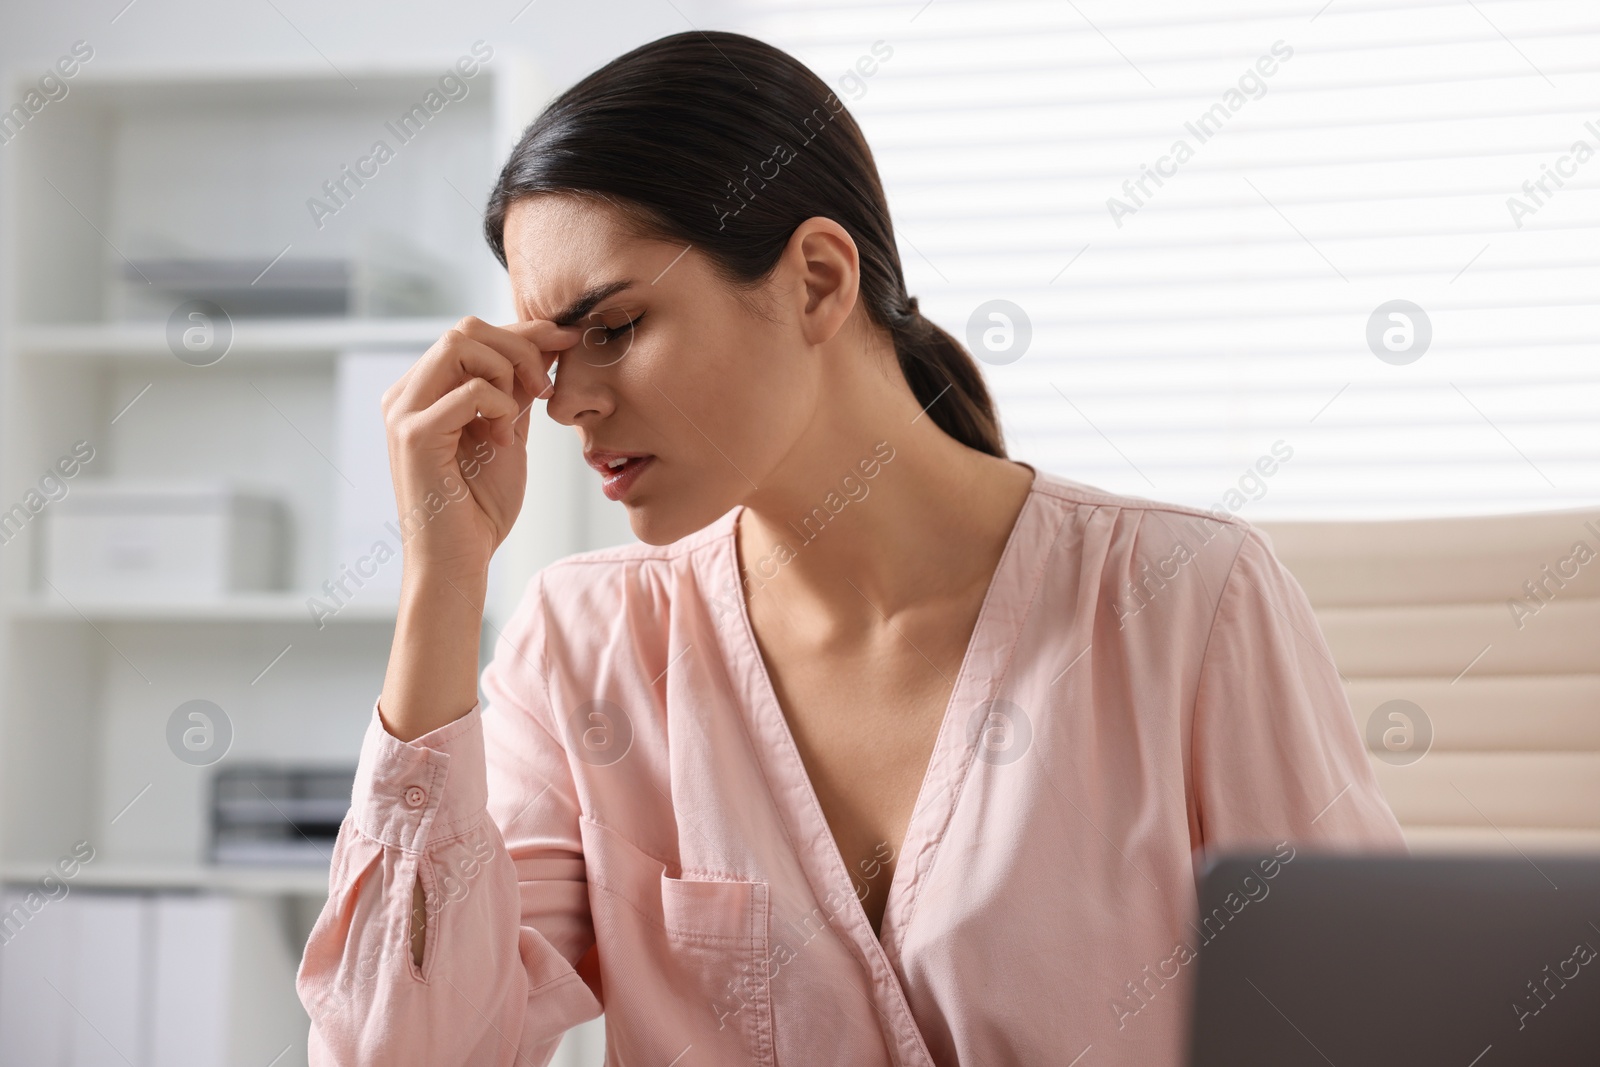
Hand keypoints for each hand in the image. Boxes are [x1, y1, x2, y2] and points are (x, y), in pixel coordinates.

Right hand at [380, 315, 580, 579]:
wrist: (458, 562)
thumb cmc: (478, 507)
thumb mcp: (507, 433)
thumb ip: (516, 390)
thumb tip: (546, 342)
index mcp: (422, 391)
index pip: (471, 335)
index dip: (523, 331)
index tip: (565, 341)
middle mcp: (405, 394)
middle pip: (465, 328)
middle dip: (519, 347)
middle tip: (546, 387)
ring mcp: (404, 412)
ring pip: (461, 343)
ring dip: (508, 370)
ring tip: (522, 411)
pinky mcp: (414, 435)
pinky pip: (470, 391)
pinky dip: (500, 406)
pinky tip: (502, 439)